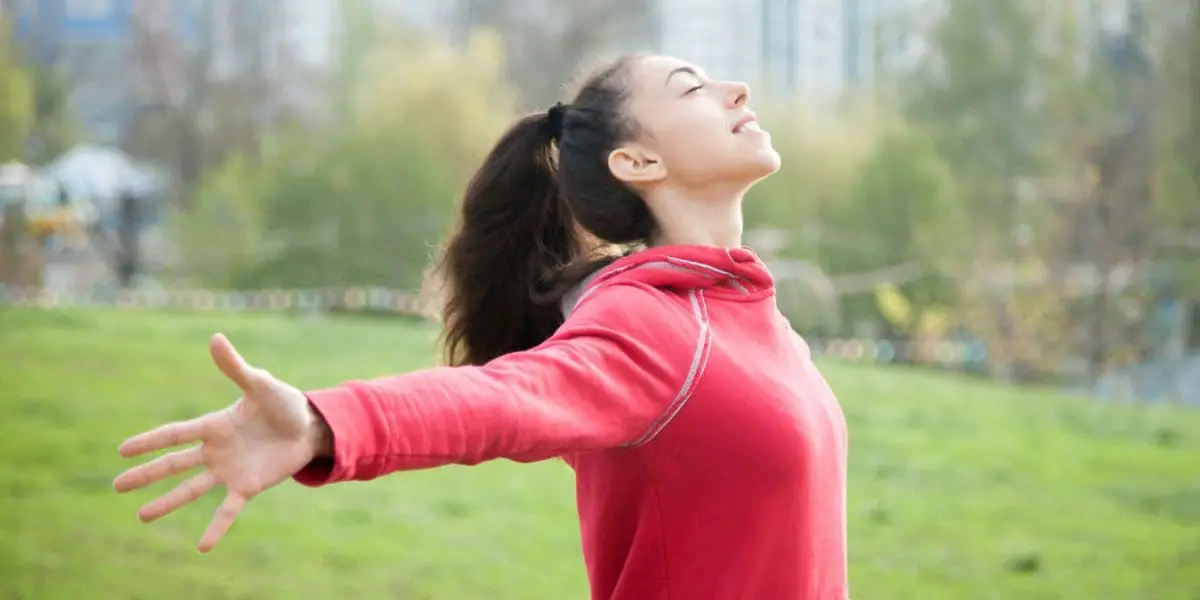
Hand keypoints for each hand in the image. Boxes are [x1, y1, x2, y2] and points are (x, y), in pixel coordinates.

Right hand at [113, 333, 332, 552]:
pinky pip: (228, 510)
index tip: (122, 450)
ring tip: (142, 517)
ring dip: (168, 503)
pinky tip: (202, 547)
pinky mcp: (248, 486)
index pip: (175, 434)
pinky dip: (216, 528)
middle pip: (174, 464)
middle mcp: (216, 450)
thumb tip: (215, 338)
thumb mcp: (260, 384)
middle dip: (146, 474)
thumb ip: (236, 367)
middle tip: (116, 485)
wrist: (311, 427)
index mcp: (214, 425)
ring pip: (192, 489)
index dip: (149, 441)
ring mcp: (229, 470)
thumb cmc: (284, 402)